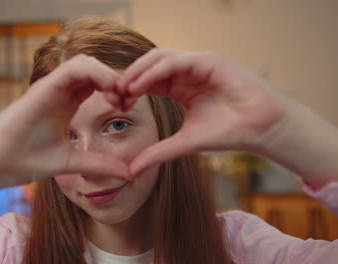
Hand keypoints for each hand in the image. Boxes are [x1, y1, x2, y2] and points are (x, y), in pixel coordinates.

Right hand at [0, 54, 128, 186]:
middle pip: (95, 70)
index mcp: (66, 105)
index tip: (129, 108)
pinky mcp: (43, 88)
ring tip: (119, 95)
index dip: (117, 91)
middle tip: (128, 100)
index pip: (98, 85)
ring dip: (108, 74)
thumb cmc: (24, 161)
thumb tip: (128, 173)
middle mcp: (60, 92)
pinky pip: (73, 68)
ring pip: (85, 62)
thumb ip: (98, 164)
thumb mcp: (71, 161)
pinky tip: (109, 90)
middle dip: (116, 80)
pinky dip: (95, 72)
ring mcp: (51, 88)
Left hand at [115, 49, 287, 175]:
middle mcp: (185, 73)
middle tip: (112, 93)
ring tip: (123, 87)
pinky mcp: (208, 60)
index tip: (114, 104)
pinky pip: (175, 61)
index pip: (146, 82)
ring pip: (158, 59)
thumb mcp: (183, 143)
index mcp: (178, 88)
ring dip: (138, 71)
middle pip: (148, 67)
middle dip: (129, 78)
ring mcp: (196, 65)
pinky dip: (155, 70)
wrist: (259, 129)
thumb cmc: (226, 133)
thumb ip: (157, 153)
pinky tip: (141, 84)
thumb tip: (131, 172)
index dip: (129, 91)